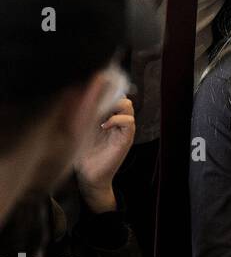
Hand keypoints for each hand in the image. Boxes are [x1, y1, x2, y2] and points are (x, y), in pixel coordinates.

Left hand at [74, 97, 134, 212]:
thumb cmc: (81, 153)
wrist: (88, 174)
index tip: (95, 82)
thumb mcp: (78, 128)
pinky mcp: (126, 138)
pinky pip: (129, 121)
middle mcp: (116, 119)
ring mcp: (123, 128)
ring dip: (114, 105)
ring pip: (127, 106)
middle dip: (109, 95)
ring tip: (101, 113)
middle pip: (121, 96)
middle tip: (96, 100)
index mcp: (106, 115)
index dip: (105, 87)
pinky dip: (117, 119)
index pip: (111, 94)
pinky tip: (104, 125)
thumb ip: (80, 112)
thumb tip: (76, 93)